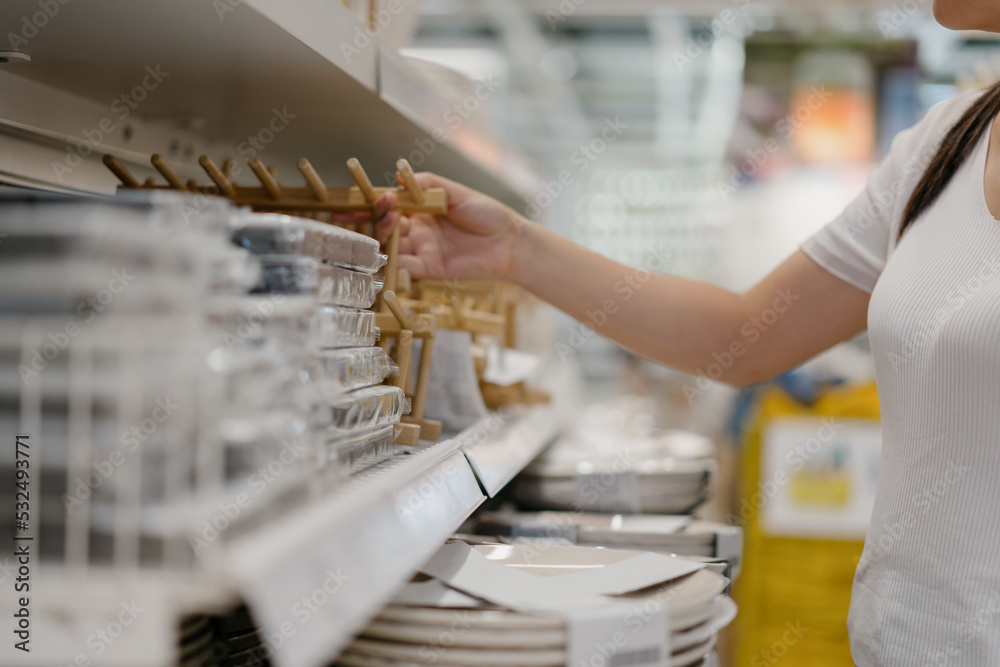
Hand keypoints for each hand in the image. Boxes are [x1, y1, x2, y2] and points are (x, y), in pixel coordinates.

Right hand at [369, 172, 527, 280]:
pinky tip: (388, 250)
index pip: (392, 205)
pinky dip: (392, 261)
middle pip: (387, 226)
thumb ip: (428, 183)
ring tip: (390, 222)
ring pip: (391, 246)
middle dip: (377, 217)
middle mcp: (419, 231)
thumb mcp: (457, 192)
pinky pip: (404, 266)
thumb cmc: (488, 215)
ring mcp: (422, 250)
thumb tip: (398, 175)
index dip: (377, 201)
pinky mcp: (428, 269)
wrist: (509, 242)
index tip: (372, 196)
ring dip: (383, 235)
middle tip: (384, 208)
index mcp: (423, 210)